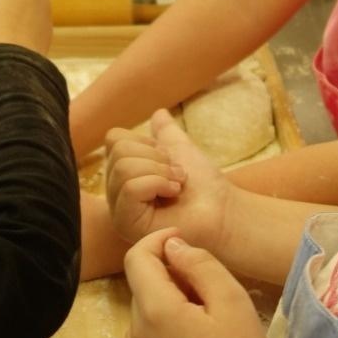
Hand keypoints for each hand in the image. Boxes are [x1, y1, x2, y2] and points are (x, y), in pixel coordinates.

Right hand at [106, 109, 231, 246]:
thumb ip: (166, 133)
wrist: (223, 210)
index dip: (144, 141)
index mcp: (123, 174)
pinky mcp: (127, 223)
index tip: (168, 156)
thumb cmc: (203, 184)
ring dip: (159, 170)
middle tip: (176, 173)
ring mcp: (119, 210)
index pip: (114, 139)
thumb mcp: (181, 150)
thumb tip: (159, 113)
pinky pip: (131, 187)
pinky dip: (157, 183)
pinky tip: (173, 193)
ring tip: (176, 184)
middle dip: (154, 156)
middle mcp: (115, 193)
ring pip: (123, 168)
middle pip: (118, 152)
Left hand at [124, 228, 285, 337]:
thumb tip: (172, 246)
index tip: (184, 240)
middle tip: (210, 288)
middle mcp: (135, 335)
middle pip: (143, 286)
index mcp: (155, 311)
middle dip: (170, 276)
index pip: (137, 257)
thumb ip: (199, 263)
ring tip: (207, 320)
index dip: (158, 241)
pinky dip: (163, 331)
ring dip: (167, 304)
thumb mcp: (232, 300)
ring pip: (145, 314)